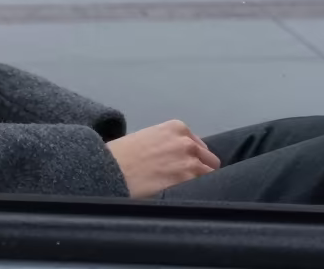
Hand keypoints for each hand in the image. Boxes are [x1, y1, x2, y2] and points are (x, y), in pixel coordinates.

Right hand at [106, 120, 220, 198]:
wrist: (112, 169)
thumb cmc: (123, 153)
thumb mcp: (148, 137)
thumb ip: (168, 143)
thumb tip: (177, 158)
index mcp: (177, 127)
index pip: (200, 146)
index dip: (193, 158)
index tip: (182, 166)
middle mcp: (188, 143)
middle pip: (210, 161)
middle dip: (200, 169)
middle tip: (183, 179)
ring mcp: (191, 164)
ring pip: (211, 177)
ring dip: (200, 183)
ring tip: (183, 190)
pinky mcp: (189, 183)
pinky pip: (205, 190)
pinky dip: (198, 194)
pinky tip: (183, 196)